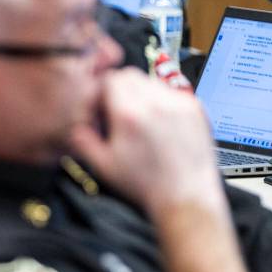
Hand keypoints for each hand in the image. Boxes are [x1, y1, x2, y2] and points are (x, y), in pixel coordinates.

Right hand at [69, 68, 224, 215]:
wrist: (186, 197)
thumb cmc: (147, 185)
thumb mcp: (103, 166)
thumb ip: (83, 140)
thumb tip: (76, 126)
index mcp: (129, 114)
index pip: (109, 79)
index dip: (100, 92)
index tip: (100, 107)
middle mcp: (156, 104)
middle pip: (130, 75)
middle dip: (119, 89)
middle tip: (117, 112)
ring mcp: (179, 104)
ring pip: (151, 81)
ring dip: (140, 94)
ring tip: (139, 120)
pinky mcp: (195, 110)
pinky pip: (172, 92)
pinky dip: (161, 102)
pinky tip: (159, 124)